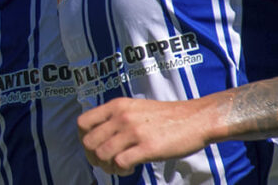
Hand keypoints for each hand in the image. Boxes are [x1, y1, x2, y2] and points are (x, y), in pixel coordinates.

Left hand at [78, 97, 211, 174]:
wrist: (195, 118)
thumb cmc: (166, 116)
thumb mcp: (135, 107)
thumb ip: (116, 117)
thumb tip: (98, 136)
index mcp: (117, 105)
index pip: (82, 123)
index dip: (84, 139)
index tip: (95, 148)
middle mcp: (121, 116)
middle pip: (89, 143)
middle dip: (94, 158)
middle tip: (107, 162)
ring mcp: (134, 131)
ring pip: (102, 155)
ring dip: (107, 167)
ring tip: (119, 167)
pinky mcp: (147, 147)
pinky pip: (120, 163)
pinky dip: (121, 171)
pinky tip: (130, 168)